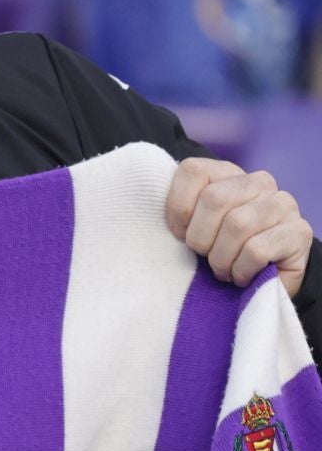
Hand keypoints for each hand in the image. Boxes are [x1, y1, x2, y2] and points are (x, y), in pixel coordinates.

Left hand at [165, 158, 312, 297]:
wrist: (261, 279)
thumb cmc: (217, 250)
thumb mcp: (191, 226)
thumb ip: (178, 210)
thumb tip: (150, 208)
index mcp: (227, 173)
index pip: (194, 171)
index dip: (178, 208)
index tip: (179, 234)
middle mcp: (259, 182)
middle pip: (214, 198)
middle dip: (199, 237)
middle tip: (203, 255)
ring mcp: (283, 204)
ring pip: (238, 224)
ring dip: (220, 258)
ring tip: (222, 269)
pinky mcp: (298, 232)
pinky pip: (257, 250)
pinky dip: (241, 269)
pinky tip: (241, 275)